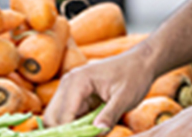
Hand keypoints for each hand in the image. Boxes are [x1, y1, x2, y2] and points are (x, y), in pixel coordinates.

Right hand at [43, 47, 157, 129]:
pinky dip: (76, 127)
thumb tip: (97, 130)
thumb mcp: (125, 97)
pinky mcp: (76, 96)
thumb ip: (110, 115)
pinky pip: (68, 116)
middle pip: (52, 117)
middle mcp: (68, 84)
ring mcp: (70, 89)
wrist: (140, 63)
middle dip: (65, 133)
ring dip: (70, 131)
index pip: (63, 115)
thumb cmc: (134, 76)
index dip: (70, 134)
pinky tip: (91, 132)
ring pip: (57, 118)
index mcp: (78, 81)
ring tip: (91, 134)